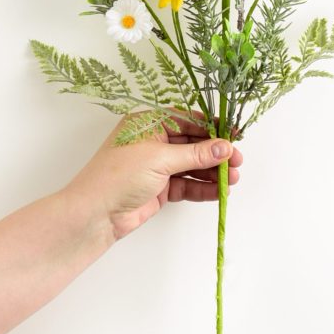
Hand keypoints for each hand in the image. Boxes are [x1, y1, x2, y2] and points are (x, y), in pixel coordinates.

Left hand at [64, 112, 242, 239]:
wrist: (95, 213)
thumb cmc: (120, 175)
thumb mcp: (161, 159)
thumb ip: (196, 154)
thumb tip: (224, 147)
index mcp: (149, 123)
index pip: (187, 120)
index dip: (211, 128)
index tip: (233, 134)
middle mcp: (154, 141)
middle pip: (192, 144)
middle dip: (215, 153)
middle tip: (237, 160)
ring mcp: (157, 165)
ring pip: (191, 165)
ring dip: (212, 172)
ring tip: (233, 179)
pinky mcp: (159, 187)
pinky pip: (186, 184)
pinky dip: (202, 188)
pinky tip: (219, 191)